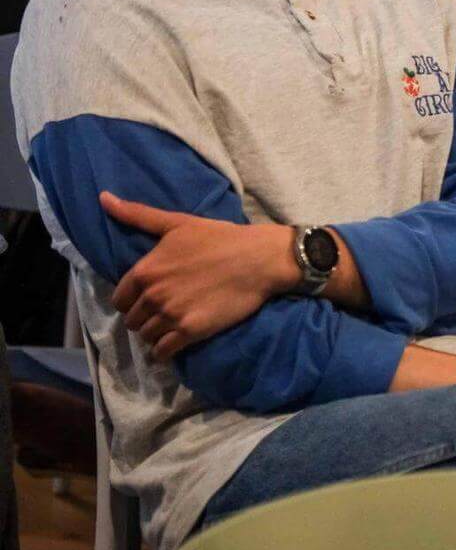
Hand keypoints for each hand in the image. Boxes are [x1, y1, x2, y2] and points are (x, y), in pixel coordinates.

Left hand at [102, 192, 294, 359]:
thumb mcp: (177, 222)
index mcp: (145, 270)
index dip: (132, 300)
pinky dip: (164, 351)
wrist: (259, 258)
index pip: (120, 299)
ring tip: (171, 326)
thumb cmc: (220, 237)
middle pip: (132, 320)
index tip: (148, 298)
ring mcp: (171, 314)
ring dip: (155, 334)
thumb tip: (103, 198)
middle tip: (163, 312)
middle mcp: (152, 295)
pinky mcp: (190, 331)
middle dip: (144, 318)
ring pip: (147, 337)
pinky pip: (163, 352)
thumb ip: (138, 214)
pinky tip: (174, 344)